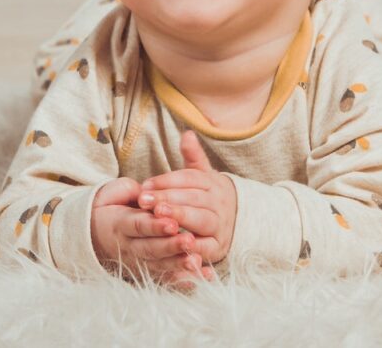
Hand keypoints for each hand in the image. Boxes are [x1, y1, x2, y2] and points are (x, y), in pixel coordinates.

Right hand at [90, 177, 207, 287]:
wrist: (93, 231)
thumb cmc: (110, 206)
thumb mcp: (114, 194)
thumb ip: (130, 191)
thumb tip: (145, 191)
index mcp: (120, 224)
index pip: (139, 225)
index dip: (155, 226)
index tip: (173, 223)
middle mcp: (128, 246)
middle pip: (150, 248)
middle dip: (170, 246)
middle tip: (189, 241)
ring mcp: (137, 261)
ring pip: (158, 265)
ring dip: (178, 264)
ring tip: (196, 261)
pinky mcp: (145, 270)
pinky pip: (165, 277)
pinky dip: (182, 280)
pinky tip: (199, 278)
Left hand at [138, 131, 236, 264]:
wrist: (236, 223)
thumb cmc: (208, 197)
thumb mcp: (203, 176)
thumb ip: (193, 157)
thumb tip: (187, 134)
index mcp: (213, 183)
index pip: (190, 179)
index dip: (167, 181)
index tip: (146, 185)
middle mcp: (219, 203)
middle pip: (194, 198)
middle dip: (169, 199)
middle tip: (145, 200)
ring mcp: (221, 225)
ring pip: (201, 220)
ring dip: (180, 217)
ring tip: (159, 216)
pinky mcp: (219, 247)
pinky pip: (206, 247)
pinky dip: (192, 247)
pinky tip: (174, 244)